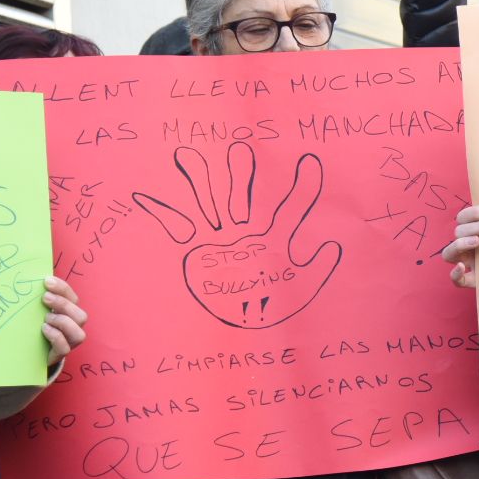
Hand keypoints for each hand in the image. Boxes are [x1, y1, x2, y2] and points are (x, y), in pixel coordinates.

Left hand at [40, 277, 86, 362]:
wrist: (27, 351)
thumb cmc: (33, 327)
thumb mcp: (37, 311)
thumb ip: (39, 300)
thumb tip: (34, 281)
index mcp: (69, 313)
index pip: (73, 298)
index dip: (63, 289)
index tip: (47, 281)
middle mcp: (73, 328)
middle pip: (81, 316)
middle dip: (64, 304)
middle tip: (45, 298)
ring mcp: (68, 342)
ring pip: (79, 334)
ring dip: (63, 322)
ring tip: (46, 318)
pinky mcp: (59, 354)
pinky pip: (65, 347)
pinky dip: (56, 336)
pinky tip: (44, 329)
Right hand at [133, 143, 342, 328]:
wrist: (239, 328)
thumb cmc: (272, 306)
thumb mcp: (300, 289)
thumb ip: (317, 269)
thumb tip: (334, 246)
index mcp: (273, 240)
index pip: (291, 209)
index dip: (302, 187)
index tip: (311, 162)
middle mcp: (245, 232)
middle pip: (242, 197)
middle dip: (240, 177)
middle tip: (240, 150)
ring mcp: (220, 239)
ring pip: (210, 203)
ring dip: (200, 181)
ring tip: (187, 155)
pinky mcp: (198, 251)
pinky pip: (177, 226)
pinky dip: (161, 212)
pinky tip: (144, 195)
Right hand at [441, 203, 478, 288]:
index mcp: (471, 230)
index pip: (464, 217)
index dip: (476, 212)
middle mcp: (464, 245)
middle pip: (460, 231)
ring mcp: (463, 262)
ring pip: (450, 251)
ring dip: (462, 243)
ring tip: (478, 241)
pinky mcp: (467, 281)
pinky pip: (454, 279)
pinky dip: (455, 273)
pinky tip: (462, 267)